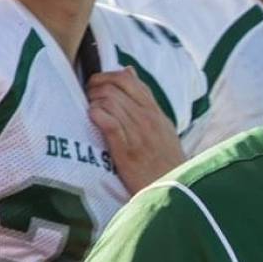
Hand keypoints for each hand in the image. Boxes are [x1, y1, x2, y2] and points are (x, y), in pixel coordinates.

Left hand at [87, 67, 184, 194]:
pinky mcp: (126, 151)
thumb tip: (128, 71)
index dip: (106, 77)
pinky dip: (97, 116)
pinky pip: (109, 122)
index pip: (129, 80)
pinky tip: (93, 119)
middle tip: (88, 98)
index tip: (96, 85)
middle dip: (95, 88)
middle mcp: (147, 119)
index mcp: (155, 112)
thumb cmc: (164, 161)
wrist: (174, 191)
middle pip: (115, 87)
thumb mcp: (161, 126)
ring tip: (91, 112)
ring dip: (94, 103)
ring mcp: (138, 134)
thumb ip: (144, 100)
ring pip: (110, 102)